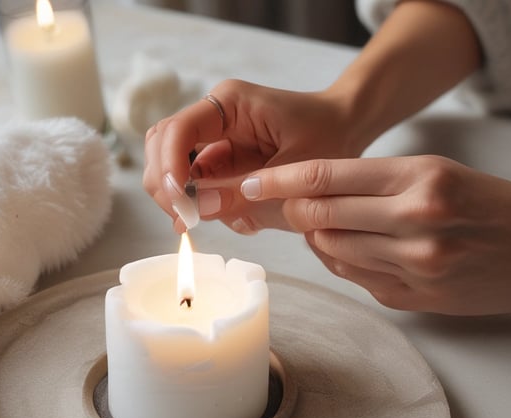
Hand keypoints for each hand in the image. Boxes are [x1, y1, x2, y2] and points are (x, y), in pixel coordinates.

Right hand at [143, 79, 362, 232]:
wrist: (348, 128)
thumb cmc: (329, 136)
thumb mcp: (293, 169)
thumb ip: (244, 192)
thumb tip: (197, 212)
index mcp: (229, 104)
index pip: (177, 131)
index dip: (169, 167)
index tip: (179, 202)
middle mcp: (213, 116)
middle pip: (162, 146)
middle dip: (166, 185)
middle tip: (184, 219)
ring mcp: (214, 138)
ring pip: (172, 164)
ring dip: (179, 196)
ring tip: (201, 221)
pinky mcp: (221, 160)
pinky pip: (195, 182)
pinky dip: (200, 203)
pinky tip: (224, 216)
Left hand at [235, 155, 510, 314]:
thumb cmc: (489, 204)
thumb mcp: (438, 172)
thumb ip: (375, 183)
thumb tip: (311, 196)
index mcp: (420, 180)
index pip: (326, 177)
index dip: (280, 180)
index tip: (253, 182)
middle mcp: (413, 223)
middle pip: (318, 216)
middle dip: (290, 209)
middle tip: (283, 204)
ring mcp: (412, 266)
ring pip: (329, 250)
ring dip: (315, 237)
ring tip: (326, 225)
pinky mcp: (409, 298)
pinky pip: (351, 276)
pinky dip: (338, 260)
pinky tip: (350, 249)